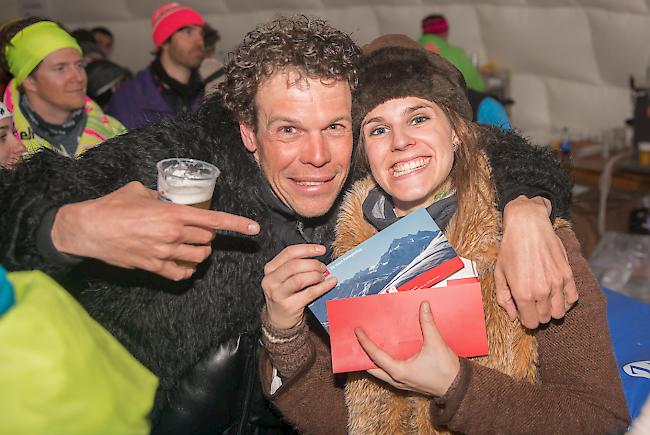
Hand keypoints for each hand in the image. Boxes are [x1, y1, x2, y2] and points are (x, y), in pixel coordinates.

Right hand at [51, 181, 259, 280]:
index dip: (237, 224)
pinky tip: (182, 263)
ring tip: (190, 247)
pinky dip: (187, 270)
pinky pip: (182, 274)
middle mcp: (172, 234)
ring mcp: (163, 253)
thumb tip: (167, 200)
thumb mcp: (138, 191)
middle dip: (206, 237)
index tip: (254, 229)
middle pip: (207, 241)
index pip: (213, 220)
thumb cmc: (111, 207)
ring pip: (199, 258)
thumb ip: (159, 196)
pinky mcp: (153, 267)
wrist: (86, 230)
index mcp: (171, 212)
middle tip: (195, 232)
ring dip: (199, 254)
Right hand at [262, 244, 335, 329]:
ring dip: (315, 276)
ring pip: (300, 279)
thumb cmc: (284, 294)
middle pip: (294, 265)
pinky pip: (309, 293)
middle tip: (323, 267)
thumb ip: (296, 266)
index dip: (307, 249)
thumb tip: (318, 258)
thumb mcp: (283, 277)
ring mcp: (278, 294)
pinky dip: (322, 287)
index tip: (321, 250)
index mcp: (270, 269)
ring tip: (323, 277)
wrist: (278, 319)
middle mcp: (271, 280)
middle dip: (313, 264)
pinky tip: (330, 283)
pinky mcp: (289, 306)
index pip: (289, 253)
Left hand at [355, 302, 459, 396]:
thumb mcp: (436, 344)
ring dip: (371, 360)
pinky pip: (387, 373)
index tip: (357, 331)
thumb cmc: (446, 369)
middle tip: (355, 341)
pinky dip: (381, 363)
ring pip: (378, 372)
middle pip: (371, 368)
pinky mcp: (406, 382)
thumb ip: (428, 323)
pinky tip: (383, 353)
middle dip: (361, 355)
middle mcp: (396, 379)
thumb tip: (424, 306)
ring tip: (365, 346)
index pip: (375, 355)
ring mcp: (400, 383)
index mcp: (399, 371)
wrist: (458, 387)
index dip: (364, 342)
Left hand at [496, 195, 577, 328]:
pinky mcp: (568, 274)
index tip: (523, 311)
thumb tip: (513, 317)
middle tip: (531, 302)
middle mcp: (541, 291)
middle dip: (536, 314)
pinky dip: (566, 301)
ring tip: (543, 299)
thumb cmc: (510, 248)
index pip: (530, 324)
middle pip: (544, 318)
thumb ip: (504, 298)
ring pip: (560, 312)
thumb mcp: (499, 273)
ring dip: (551, 310)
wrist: (528, 226)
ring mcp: (557, 283)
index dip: (526, 320)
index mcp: (522, 293)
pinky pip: (573, 298)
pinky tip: (556, 294)